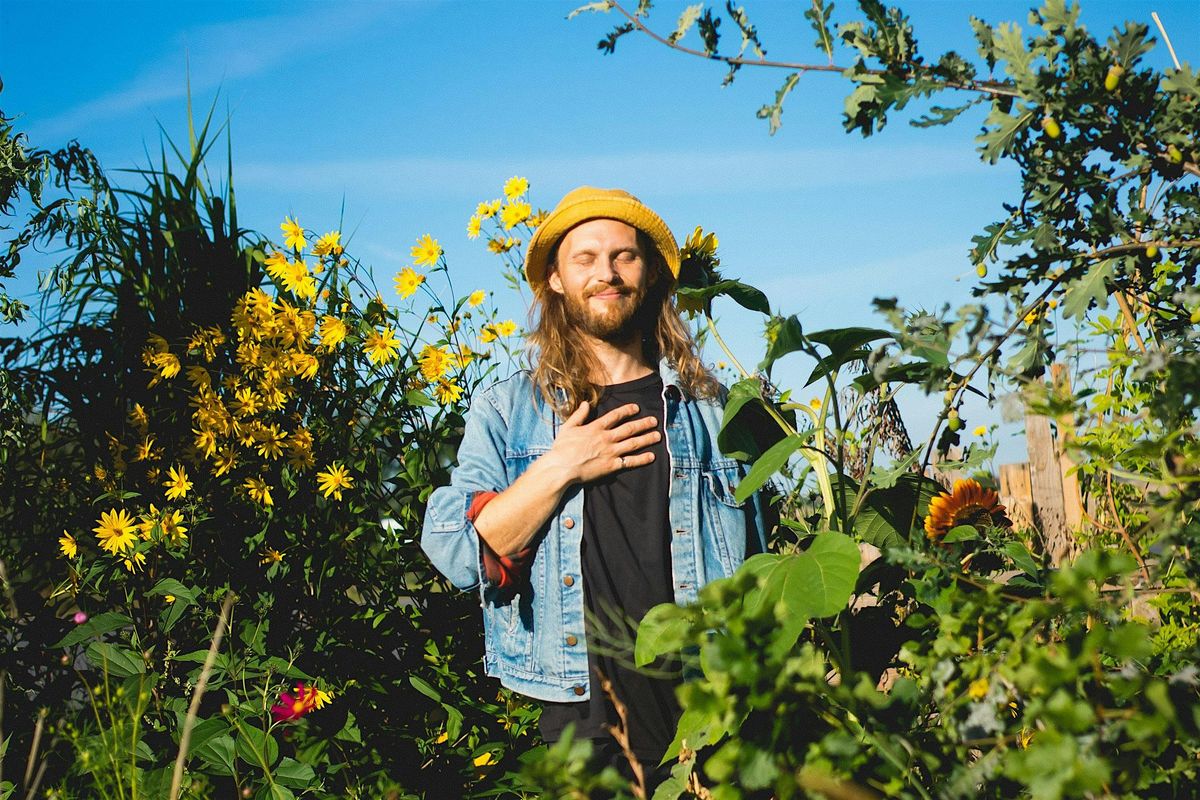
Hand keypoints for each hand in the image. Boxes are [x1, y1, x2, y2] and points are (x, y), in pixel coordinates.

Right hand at [545, 401, 660, 484]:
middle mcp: (606, 438)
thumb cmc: (561, 449)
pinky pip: (630, 462)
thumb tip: (587, 403)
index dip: (627, 410)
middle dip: (643, 424)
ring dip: (647, 438)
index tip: (637, 408)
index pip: (615, 416)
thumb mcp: (568, 427)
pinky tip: (652, 456)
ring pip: (633, 443)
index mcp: (596, 427)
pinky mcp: (611, 466)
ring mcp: (610, 452)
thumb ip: (579, 414)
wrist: (561, 468)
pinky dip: (642, 459)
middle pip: (629, 428)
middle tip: (655, 421)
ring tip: (658, 435)